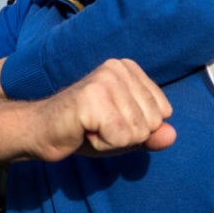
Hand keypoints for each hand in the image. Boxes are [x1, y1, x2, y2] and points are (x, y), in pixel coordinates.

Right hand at [30, 59, 174, 161]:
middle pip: (151, 122)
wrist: (42, 131)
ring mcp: (105, 80)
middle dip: (126, 136)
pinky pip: (120, 137)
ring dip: (112, 141)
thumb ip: (151, 134)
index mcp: (130, 69)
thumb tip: (172, 135)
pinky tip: (85, 132)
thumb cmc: (86, 131)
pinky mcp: (92, 98)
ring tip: (91, 128)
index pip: (162, 111)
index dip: (137, 128)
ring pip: (136, 132)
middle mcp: (119, 68)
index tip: (110, 122)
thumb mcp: (126, 134)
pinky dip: (103, 144)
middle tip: (98, 127)